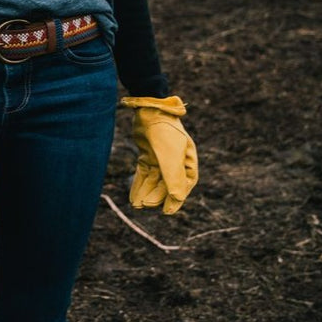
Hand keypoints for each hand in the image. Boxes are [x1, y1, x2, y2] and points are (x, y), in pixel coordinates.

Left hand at [120, 95, 197, 213]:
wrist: (149, 110)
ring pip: (154, 181)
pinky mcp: (148, 155)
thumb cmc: (164, 131)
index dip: (175, 200)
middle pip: (166, 185)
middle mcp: (175, 161)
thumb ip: (173, 176)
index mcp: (187, 161)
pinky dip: (140, 185)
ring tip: (136, 205)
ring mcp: (161, 158)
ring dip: (146, 192)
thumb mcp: (170, 155)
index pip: (183, 186)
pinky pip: (144, 174)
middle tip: (144, 204)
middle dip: (156, 195)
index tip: (166, 212)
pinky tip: (133, 197)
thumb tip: (177, 199)